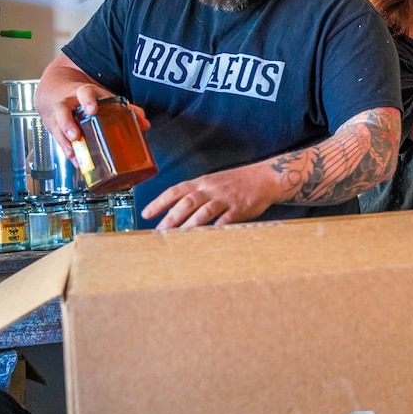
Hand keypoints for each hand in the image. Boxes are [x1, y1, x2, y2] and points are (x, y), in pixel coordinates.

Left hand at [141, 163, 276, 228]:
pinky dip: (217, 227)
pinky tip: (209, 236)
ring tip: (179, 236)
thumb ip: (197, 193)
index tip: (146, 214)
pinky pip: (227, 218)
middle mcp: (211, 189)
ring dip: (190, 224)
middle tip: (160, 230)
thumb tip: (176, 209)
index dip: (160, 202)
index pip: (176, 191)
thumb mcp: (213, 182)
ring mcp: (226, 198)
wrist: (265, 177)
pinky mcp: (240, 207)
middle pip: (187, 202)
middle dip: (171, 217)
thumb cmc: (238, 182)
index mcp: (203, 182)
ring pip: (204, 211)